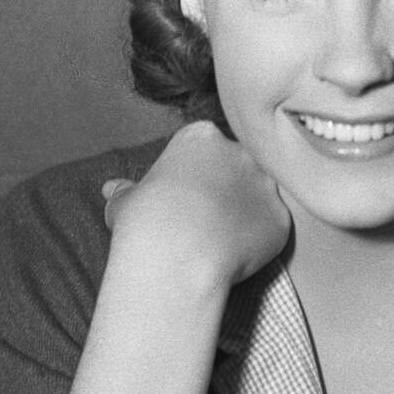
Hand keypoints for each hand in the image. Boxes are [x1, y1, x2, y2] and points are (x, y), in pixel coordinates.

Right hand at [100, 122, 290, 285]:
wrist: (178, 254)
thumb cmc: (145, 222)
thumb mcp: (126, 202)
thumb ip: (128, 191)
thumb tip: (113, 189)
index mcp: (201, 137)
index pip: (205, 149)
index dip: (193, 176)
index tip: (182, 199)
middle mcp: (240, 152)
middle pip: (238, 167)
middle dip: (226, 189)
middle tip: (205, 221)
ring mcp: (265, 184)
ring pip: (259, 196)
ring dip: (246, 213)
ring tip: (220, 240)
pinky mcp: (280, 218)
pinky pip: (272, 228)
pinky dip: (260, 241)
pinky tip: (236, 256)